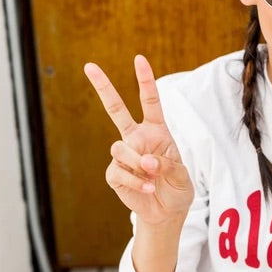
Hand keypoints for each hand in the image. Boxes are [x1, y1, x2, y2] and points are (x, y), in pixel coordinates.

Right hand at [84, 54, 193, 225]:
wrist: (166, 212)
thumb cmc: (176, 188)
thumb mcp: (181, 175)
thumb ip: (167, 165)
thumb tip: (147, 162)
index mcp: (156, 131)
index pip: (150, 102)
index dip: (145, 81)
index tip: (139, 59)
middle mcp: (137, 138)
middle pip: (116, 109)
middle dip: (103, 87)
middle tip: (89, 66)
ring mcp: (124, 155)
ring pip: (119, 147)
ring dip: (138, 162)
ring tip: (153, 176)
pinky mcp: (114, 174)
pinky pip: (119, 171)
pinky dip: (135, 181)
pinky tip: (147, 188)